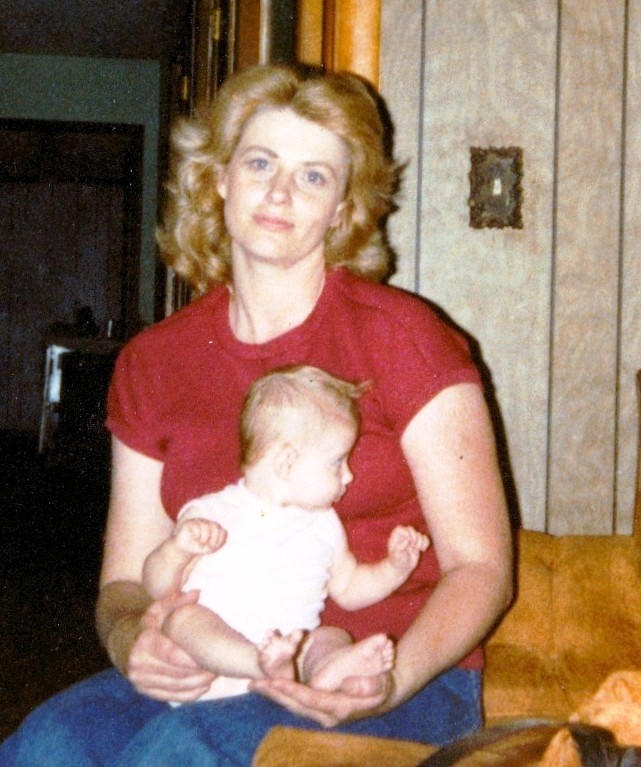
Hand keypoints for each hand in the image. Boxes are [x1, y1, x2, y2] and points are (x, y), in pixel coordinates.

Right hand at [127, 590, 215, 701]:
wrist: (125, 641)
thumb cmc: (150, 623)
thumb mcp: (160, 607)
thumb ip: (178, 599)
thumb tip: (197, 593)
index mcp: (144, 642)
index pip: (172, 655)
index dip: (193, 658)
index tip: (211, 656)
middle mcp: (138, 664)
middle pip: (176, 674)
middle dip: (199, 672)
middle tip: (217, 667)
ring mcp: (140, 681)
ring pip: (175, 687)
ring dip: (197, 684)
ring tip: (214, 675)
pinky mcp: (145, 691)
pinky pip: (171, 697)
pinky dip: (189, 694)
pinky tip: (203, 686)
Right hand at [174, 518, 226, 555]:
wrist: (185, 548)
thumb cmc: (199, 547)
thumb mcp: (209, 548)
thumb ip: (216, 545)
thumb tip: (217, 541)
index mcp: (215, 528)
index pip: (223, 531)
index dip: (220, 541)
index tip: (214, 548)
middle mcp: (208, 522)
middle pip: (216, 526)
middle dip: (214, 539)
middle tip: (209, 547)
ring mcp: (199, 521)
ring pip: (206, 526)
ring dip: (205, 538)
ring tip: (201, 544)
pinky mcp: (190, 523)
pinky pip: (196, 526)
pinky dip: (197, 535)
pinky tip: (195, 539)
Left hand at [250, 670, 392, 727]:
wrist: (385, 694)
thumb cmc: (383, 684)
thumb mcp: (381, 683)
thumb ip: (367, 685)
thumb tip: (348, 686)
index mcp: (339, 708)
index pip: (310, 699)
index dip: (292, 690)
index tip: (275, 681)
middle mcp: (327, 715)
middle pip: (295, 705)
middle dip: (274, 694)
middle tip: (254, 683)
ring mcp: (322, 714)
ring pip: (293, 705)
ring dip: (274, 695)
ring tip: (254, 684)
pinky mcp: (320, 708)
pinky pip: (297, 702)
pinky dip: (282, 694)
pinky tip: (269, 686)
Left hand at [387, 525, 429, 574]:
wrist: (402, 568)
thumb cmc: (397, 561)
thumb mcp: (396, 555)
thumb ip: (400, 547)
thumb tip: (407, 540)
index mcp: (395, 537)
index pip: (400, 529)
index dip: (406, 533)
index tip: (408, 541)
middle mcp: (403, 536)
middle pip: (410, 529)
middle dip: (414, 536)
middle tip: (414, 545)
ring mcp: (411, 539)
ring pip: (419, 534)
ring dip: (421, 541)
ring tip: (418, 549)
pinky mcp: (418, 543)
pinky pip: (425, 538)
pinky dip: (426, 542)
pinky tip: (423, 549)